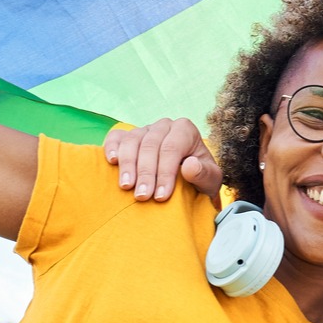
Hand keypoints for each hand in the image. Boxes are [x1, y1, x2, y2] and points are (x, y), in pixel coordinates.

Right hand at [103, 117, 222, 201]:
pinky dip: (112, 147)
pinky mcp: (127, 137)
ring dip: (128, 165)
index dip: (165, 173)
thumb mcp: (210, 180)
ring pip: (132, 141)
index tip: (161, 196)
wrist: (187, 181)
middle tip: (143, 196)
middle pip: (150, 145)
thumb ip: (204, 174)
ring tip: (127, 187)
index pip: (172, 148)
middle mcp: (164, 125)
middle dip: (146, 173)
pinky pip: (116, 137)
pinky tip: (112, 162)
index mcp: (185, 130)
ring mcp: (144, 130)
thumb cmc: (199, 179)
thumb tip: (189, 165)